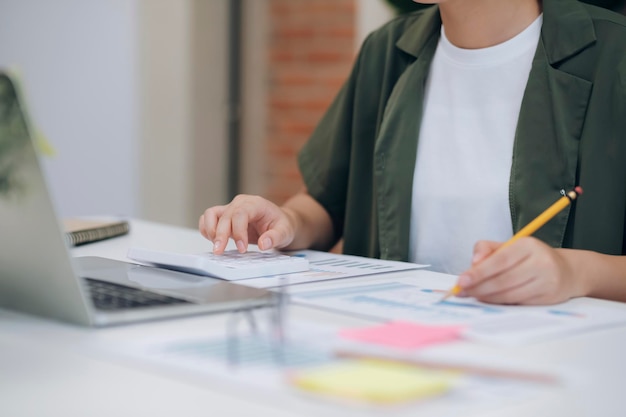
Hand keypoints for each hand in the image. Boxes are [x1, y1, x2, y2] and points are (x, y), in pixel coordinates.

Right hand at [199, 194, 296, 253]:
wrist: (278, 222)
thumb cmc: (281, 225)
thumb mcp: (284, 232)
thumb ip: (275, 237)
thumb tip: (264, 244)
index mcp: (255, 204)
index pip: (240, 214)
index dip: (239, 231)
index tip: (242, 249)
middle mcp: (240, 203)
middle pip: (224, 216)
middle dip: (221, 235)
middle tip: (220, 251)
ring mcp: (231, 209)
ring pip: (211, 214)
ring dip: (210, 230)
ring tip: (216, 246)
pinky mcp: (224, 217)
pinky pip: (208, 219)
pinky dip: (207, 230)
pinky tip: (214, 242)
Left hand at [456, 237, 582, 304]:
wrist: (566, 271)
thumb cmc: (529, 257)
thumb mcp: (509, 246)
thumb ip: (486, 249)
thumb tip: (473, 263)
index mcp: (528, 245)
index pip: (499, 260)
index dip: (479, 272)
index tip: (461, 281)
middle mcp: (540, 262)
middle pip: (503, 280)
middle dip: (479, 288)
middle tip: (461, 292)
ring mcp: (546, 281)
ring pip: (510, 294)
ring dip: (487, 297)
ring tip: (473, 295)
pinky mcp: (549, 297)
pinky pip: (518, 303)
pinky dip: (500, 303)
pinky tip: (490, 300)